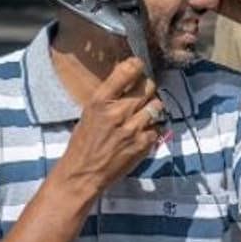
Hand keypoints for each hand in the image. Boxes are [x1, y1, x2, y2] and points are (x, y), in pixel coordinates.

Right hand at [50, 58, 163, 200]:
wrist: (82, 175)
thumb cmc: (83, 143)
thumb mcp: (89, 113)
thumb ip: (109, 96)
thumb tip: (128, 77)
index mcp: (100, 101)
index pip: (127, 71)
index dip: (137, 66)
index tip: (138, 66)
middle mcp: (118, 112)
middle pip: (148, 86)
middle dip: (147, 88)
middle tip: (142, 95)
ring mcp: (132, 129)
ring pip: (157, 105)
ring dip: (152, 108)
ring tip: (142, 115)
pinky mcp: (143, 144)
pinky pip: (158, 126)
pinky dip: (153, 128)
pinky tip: (142, 132)